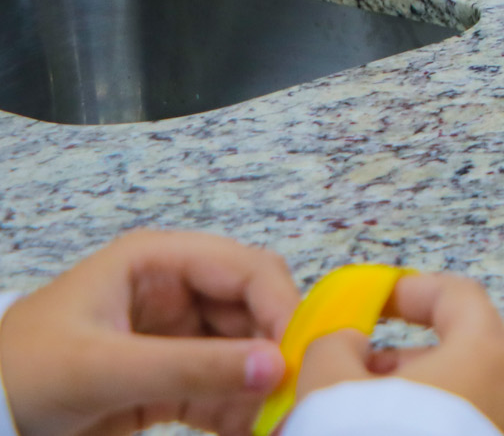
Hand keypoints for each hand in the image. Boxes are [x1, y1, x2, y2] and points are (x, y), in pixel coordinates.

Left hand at [0, 228, 294, 435]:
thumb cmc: (21, 375)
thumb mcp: (104, 369)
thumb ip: (192, 368)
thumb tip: (277, 368)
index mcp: (157, 262)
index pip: (245, 269)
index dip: (280, 305)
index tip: (299, 355)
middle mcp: (172, 293)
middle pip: (252, 311)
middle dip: (276, 350)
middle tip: (296, 394)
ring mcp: (170, 339)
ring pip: (241, 354)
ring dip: (260, 386)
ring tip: (276, 420)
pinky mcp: (163, 383)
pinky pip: (218, 391)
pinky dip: (238, 411)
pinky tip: (252, 430)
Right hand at [293, 273, 503, 435]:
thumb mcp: (331, 384)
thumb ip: (337, 346)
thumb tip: (349, 343)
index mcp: (487, 355)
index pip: (459, 297)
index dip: (412, 292)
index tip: (376, 301)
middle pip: (458, 357)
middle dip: (398, 366)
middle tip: (348, 382)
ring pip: (456, 406)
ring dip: (405, 409)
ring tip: (352, 425)